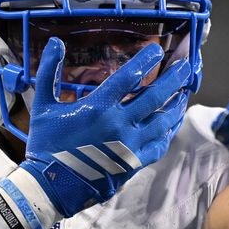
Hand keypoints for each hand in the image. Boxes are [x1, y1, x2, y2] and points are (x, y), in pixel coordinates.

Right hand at [20, 37, 191, 216]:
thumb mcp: (42, 106)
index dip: (145, 60)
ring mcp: (129, 145)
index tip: (157, 50)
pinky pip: (159, 145)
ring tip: (185, 93)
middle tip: (186, 66)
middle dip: (174, 79)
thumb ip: (48, 72)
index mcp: (98, 107)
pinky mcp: (133, 163)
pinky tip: (171, 123)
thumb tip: (55, 42)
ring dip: (176, 104)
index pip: (129, 77)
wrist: (51, 186)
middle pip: (155, 96)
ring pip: (163, 121)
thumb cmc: (45, 145)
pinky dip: (168, 132)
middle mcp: (119, 124)